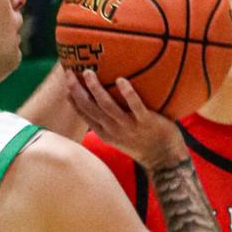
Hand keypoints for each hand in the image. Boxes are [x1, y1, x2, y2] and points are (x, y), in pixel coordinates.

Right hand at [64, 69, 184, 170]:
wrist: (164, 159)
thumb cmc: (143, 142)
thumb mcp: (121, 135)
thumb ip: (111, 120)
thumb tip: (105, 99)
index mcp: (105, 133)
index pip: (85, 115)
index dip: (74, 100)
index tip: (66, 86)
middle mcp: (113, 130)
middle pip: (90, 108)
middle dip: (77, 91)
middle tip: (70, 73)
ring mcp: (128, 126)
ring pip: (107, 106)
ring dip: (96, 89)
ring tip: (89, 73)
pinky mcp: (146, 122)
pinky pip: (135, 106)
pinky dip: (127, 93)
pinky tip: (121, 80)